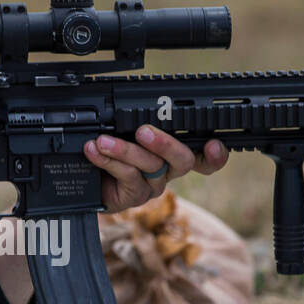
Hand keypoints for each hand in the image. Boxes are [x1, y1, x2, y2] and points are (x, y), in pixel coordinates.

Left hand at [83, 124, 227, 212]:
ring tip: (103, 141)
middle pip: (182, 159)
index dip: (215, 154)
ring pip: (150, 166)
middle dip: (165, 143)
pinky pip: (128, 176)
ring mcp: (153, 186)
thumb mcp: (125, 131)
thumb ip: (138, 121)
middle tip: (143, 131)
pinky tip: (95, 151)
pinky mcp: (135, 196)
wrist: (87, 178)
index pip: (205, 156)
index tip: (213, 144)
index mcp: (173, 153)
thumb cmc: (111, 150)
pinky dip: (109, 161)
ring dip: (125, 150)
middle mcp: (168, 171)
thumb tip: (135, 106)